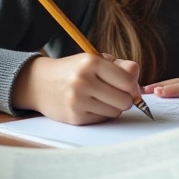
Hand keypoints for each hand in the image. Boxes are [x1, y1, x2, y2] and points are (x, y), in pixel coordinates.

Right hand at [10, 53, 142, 124]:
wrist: (39, 83)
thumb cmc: (73, 71)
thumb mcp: (94, 60)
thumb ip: (120, 67)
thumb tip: (138, 84)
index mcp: (91, 62)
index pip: (128, 80)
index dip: (133, 86)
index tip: (130, 87)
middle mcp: (83, 81)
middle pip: (125, 99)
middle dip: (125, 99)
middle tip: (117, 94)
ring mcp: (78, 100)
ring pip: (115, 112)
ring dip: (114, 107)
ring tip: (102, 99)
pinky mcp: (75, 117)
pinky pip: (102, 119)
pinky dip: (101, 114)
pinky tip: (91, 105)